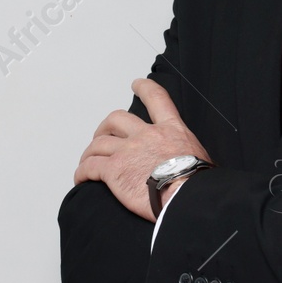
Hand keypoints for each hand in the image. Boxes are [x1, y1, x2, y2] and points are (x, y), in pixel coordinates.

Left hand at [74, 78, 210, 220]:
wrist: (189, 198)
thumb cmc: (198, 184)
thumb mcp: (200, 157)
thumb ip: (185, 154)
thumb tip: (186, 165)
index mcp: (170, 130)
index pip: (157, 100)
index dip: (145, 88)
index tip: (137, 84)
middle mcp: (146, 135)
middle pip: (116, 119)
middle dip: (105, 127)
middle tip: (102, 136)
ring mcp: (128, 151)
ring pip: (98, 144)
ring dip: (90, 153)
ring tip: (87, 162)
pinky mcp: (114, 170)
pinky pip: (90, 167)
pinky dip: (82, 172)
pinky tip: (82, 179)